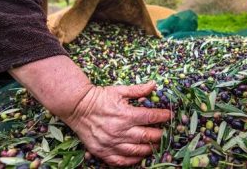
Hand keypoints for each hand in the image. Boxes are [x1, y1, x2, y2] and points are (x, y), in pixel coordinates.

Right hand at [9, 56, 170, 166]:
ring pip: (137, 151)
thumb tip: (154, 85)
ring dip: (150, 149)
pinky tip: (139, 156)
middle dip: (159, 134)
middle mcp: (120, 131)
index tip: (169, 115)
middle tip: (165, 132)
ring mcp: (112, 143)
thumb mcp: (119, 90)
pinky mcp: (103, 151)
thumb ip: (138, 90)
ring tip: (156, 145)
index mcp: (126, 114)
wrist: (77, 107)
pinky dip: (132, 160)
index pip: (151, 118)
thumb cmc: (100, 98)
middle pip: (147, 136)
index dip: (163, 116)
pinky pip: (121, 161)